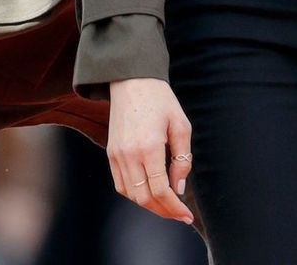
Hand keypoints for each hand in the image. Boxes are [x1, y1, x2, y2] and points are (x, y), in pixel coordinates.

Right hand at [106, 78, 194, 223]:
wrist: (131, 80)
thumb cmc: (160, 100)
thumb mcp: (181, 125)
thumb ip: (182, 158)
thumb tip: (178, 188)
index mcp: (149, 147)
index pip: (160, 191)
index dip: (174, 208)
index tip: (186, 216)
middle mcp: (129, 154)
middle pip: (144, 199)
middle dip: (163, 211)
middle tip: (179, 214)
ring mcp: (117, 154)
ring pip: (131, 195)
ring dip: (149, 205)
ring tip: (166, 205)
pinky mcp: (110, 152)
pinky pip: (120, 184)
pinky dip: (135, 194)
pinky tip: (149, 192)